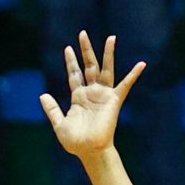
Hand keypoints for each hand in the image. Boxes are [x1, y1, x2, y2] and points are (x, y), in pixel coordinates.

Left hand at [39, 32, 146, 160]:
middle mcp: (91, 93)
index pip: (74, 74)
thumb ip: (52, 109)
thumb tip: (42, 95)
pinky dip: (133, 75)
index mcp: (78, 97)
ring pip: (106, 69)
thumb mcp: (59, 124)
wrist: (89, 150)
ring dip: (108, 54)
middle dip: (85, 50)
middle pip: (89, 66)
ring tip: (111, 38)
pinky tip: (142, 64)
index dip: (71, 61)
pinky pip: (125, 85)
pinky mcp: (114, 101)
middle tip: (82, 33)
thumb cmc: (75, 142)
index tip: (68, 48)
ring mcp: (103, 95)